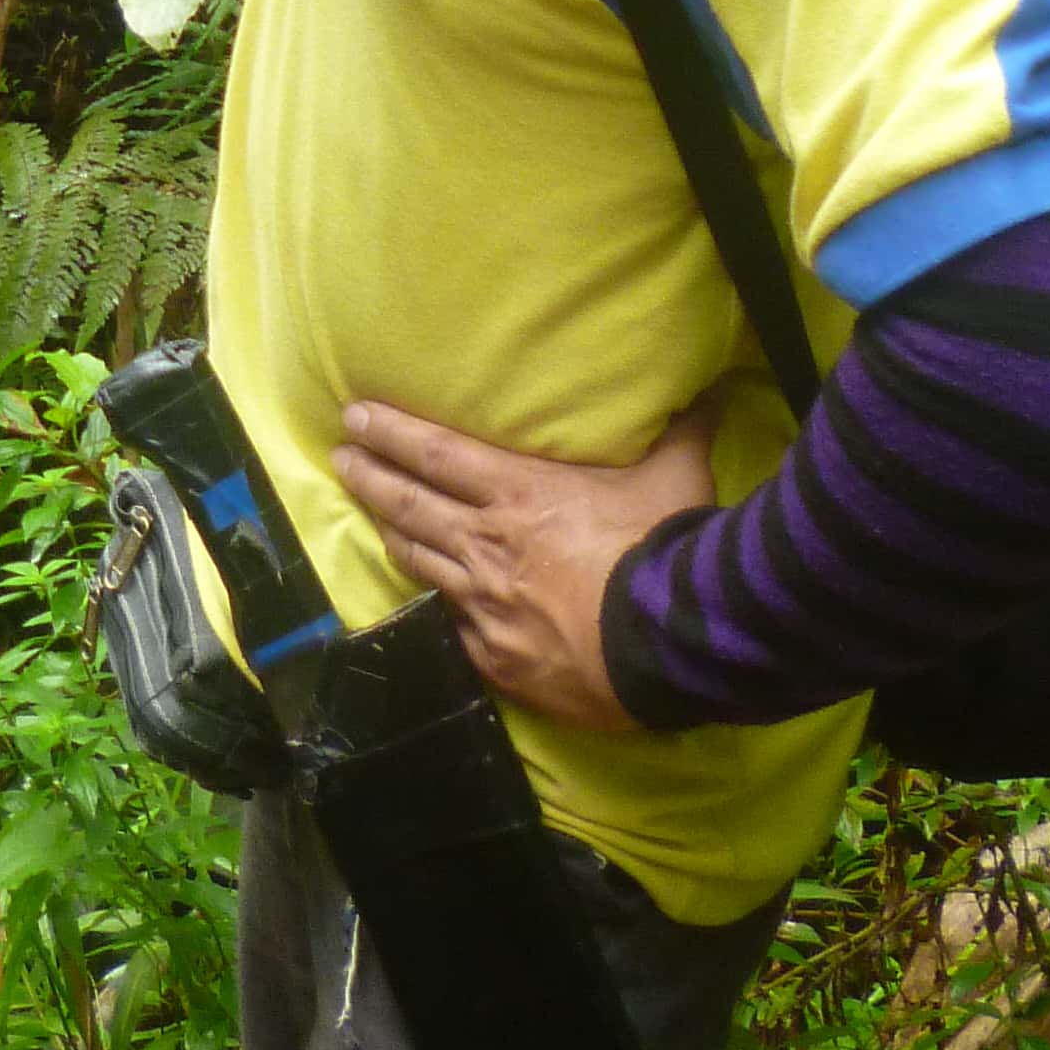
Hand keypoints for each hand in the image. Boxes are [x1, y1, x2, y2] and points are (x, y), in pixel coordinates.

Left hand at [334, 397, 721, 735]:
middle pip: (409, 503)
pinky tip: (415, 603)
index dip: (392, 431)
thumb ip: (681, 431)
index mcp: (519, 493)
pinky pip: (447, 626)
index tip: (354, 415)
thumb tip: (709, 391)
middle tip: (340, 456)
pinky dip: (429, 608)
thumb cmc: (664, 549)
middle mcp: (487, 543)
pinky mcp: (494, 658)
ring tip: (368, 518)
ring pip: (417, 562)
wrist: (671, 643)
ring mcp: (484, 604)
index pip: (437, 453)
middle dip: (369, 475)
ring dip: (388, 533)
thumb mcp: (676, 477)